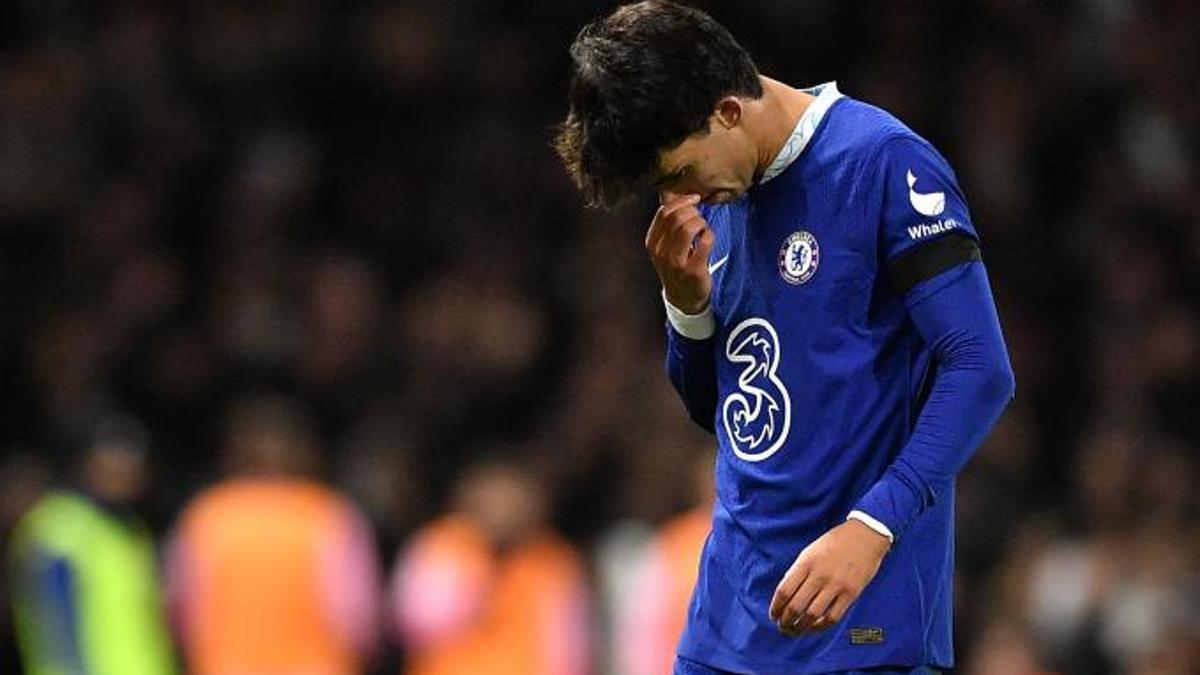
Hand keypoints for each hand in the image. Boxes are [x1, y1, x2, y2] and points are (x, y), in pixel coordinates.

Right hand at [645, 192, 712, 313]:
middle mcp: (661, 251)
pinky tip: (708, 238)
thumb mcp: (665, 245)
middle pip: (676, 217)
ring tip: (702, 227)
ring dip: (700, 222)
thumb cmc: (676, 266)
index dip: (682, 201)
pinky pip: (705, 240)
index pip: (664, 211)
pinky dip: (709, 234)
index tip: (694, 199)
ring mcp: (676, 261)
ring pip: (688, 227)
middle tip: (699, 217)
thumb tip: (668, 191)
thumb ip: (667, 221)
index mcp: (652, 242)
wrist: (683, 298)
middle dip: (692, 211)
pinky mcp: (693, 269)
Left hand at [768, 519, 890, 636]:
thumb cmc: (835, 542)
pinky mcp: (852, 593)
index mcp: (806, 563)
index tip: (773, 615)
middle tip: (783, 626)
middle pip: (796, 606)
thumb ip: (798, 571)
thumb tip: (785, 594)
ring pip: (812, 614)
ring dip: (800, 627)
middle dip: (786, 621)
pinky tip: (814, 627)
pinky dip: (821, 626)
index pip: (784, 591)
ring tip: (795, 630)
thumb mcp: (810, 551)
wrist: (865, 535)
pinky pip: (833, 616)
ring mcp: (836, 585)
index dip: (776, 607)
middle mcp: (819, 575)